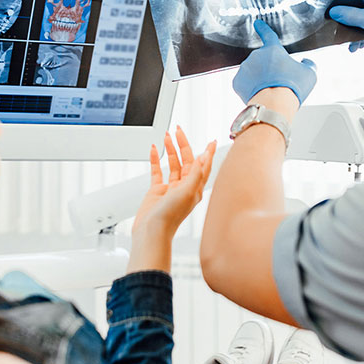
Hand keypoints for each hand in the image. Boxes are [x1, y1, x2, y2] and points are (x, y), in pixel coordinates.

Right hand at [128, 127, 215, 272]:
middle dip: (183, 145)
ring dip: (170, 150)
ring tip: (166, 137)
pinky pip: (157, 172)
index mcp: (195, 188)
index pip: (204, 166)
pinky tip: (154, 150)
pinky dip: (155, 160)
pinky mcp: (157, 192)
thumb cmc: (170, 217)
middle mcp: (184, 187)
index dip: (208, 153)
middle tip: (178, 131)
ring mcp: (170, 189)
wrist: (152, 232)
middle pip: (187, 160)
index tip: (211, 141)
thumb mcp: (187, 192)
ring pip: (173, 164)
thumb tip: (204, 157)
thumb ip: (195, 174)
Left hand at [233, 19, 317, 104]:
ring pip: (252, 72)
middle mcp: (256, 55)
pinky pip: (244, 83)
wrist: (274, 104)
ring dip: (259, 78)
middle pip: (262, 60)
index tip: (257, 23)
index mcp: (273, 50)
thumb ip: (308, 64)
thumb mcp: (309, 74)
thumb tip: (306, 62)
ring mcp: (244, 68)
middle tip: (278, 82)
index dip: (263, 29)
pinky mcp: (237, 82)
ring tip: (269, 91)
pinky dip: (250, 88)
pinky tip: (259, 94)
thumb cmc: (292, 88)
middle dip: (268, 69)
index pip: (268, 35)